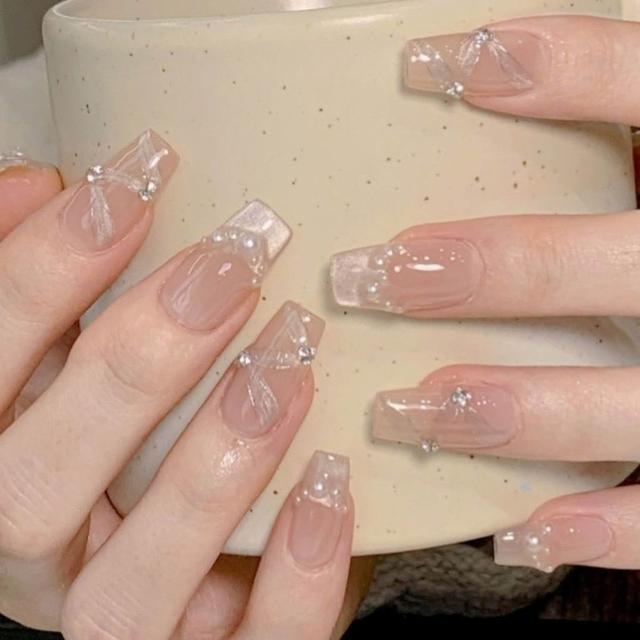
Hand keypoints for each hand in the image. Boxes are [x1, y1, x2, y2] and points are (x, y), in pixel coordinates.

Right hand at [0, 132, 360, 637]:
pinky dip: (295, 575)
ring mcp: (131, 630)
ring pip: (127, 589)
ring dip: (207, 467)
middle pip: (27, 493)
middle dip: (128, 367)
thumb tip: (38, 183)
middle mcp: (48, 566)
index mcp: (10, 480)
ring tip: (286, 360)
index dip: (31, 275)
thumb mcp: (103, 372)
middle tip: (226, 267)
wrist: (234, 579)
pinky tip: (331, 483)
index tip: (127, 183)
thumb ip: (68, 298)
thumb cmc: (164, 454)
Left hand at [330, 15, 639, 572]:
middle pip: (592, 267)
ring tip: (400, 410)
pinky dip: (602, 531)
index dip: (546, 66)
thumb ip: (637, 113)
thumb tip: (515, 60)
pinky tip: (518, 532)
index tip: (425, 68)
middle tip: (363, 276)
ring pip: (614, 401)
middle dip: (474, 272)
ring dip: (501, 410)